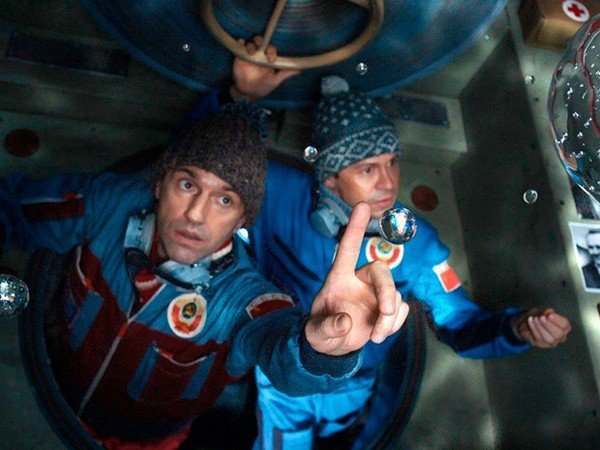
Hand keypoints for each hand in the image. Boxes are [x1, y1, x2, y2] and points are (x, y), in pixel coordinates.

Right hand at [231, 36, 299, 101]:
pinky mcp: (240, 56)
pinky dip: (240, 43)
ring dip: (251, 45)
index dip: (272, 51)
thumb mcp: (275, 81)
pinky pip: (239, 46)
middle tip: (261, 52)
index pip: (271, 49)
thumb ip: (285, 73)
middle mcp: (259, 54)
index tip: (272, 60)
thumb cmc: (263, 86)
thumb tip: (299, 69)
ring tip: (251, 52)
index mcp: (268, 58)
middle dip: (261, 42)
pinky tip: (241, 43)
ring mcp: (249, 54)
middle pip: (260, 41)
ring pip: (250, 43)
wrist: (248, 92)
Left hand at [305, 202, 409, 355]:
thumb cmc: (321, 333)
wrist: (334, 348)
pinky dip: (394, 324)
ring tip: (374, 336)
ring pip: (394, 295)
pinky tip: (378, 333)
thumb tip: (346, 322)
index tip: (362, 205)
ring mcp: (375, 295)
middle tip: (387, 311)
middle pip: (381, 271)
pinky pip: (401, 310)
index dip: (355, 228)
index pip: (348, 249)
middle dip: (387, 290)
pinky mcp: (388, 309)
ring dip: (388, 318)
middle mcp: (360, 281)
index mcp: (339, 278)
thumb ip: (326, 328)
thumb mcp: (315, 334)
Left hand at [513, 308, 570, 348]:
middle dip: (549, 325)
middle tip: (541, 317)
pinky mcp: (541, 344)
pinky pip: (538, 338)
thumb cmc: (540, 317)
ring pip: (549, 339)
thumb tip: (549, 312)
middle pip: (559, 334)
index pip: (565, 326)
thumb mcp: (544, 312)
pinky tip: (530, 320)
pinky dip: (534, 328)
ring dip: (541, 327)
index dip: (558, 320)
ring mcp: (551, 343)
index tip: (550, 315)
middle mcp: (560, 337)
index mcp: (564, 328)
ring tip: (535, 318)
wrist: (529, 324)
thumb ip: (548, 312)